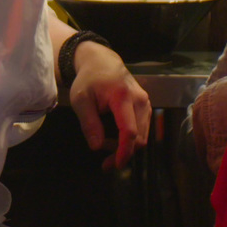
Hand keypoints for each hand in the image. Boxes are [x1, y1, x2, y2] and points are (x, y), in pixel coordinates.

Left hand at [67, 40, 150, 169]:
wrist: (102, 62)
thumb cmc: (89, 80)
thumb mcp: (80, 99)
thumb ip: (88, 122)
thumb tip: (96, 147)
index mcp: (122, 96)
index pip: (129, 130)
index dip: (124, 150)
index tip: (116, 164)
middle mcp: (140, 100)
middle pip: (139, 137)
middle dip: (123, 153)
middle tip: (104, 161)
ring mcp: (145, 103)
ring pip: (143, 136)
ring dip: (127, 148)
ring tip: (106, 150)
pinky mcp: (146, 107)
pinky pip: (143, 129)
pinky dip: (130, 140)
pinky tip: (115, 141)